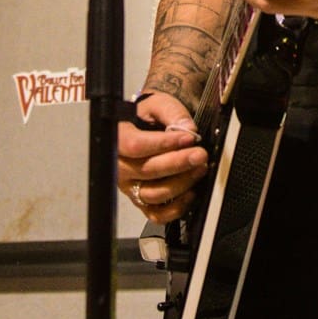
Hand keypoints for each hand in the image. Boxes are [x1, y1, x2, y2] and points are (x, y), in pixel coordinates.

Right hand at [118, 91, 208, 223]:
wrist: (145, 126)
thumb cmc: (149, 116)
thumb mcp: (158, 104)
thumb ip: (172, 113)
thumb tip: (188, 129)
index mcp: (118, 139)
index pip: (135, 145)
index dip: (164, 144)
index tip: (188, 138)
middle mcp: (119, 166)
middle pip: (146, 171)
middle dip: (178, 163)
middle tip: (200, 155)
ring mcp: (129, 186)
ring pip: (153, 194)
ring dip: (181, 183)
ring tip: (199, 169)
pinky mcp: (141, 201)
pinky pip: (157, 214)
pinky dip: (176, 208)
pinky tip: (191, 192)